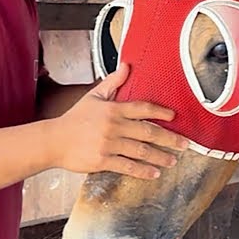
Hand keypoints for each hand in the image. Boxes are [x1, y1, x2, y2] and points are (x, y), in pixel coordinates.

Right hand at [52, 63, 188, 178]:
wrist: (53, 141)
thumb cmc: (74, 119)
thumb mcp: (93, 96)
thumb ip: (113, 82)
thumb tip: (127, 65)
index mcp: (113, 109)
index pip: (142, 108)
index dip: (160, 112)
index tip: (174, 117)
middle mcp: (113, 126)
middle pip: (148, 132)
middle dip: (169, 139)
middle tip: (185, 144)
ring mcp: (108, 144)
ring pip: (141, 151)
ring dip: (160, 156)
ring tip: (173, 160)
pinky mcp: (102, 160)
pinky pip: (127, 166)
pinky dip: (143, 171)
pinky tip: (154, 173)